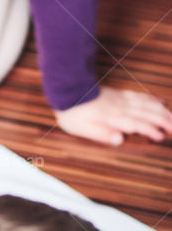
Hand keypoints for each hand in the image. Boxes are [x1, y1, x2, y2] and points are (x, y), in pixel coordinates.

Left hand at [55, 86, 171, 145]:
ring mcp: (121, 100)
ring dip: (162, 111)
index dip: (150, 130)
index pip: (136, 124)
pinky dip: (152, 99)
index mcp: (113, 117)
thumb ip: (102, 134)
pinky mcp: (119, 95)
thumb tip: (119, 140)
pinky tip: (160, 102)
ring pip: (147, 104)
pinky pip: (140, 96)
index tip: (160, 136)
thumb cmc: (73, 113)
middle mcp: (121, 107)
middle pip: (147, 113)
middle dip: (164, 120)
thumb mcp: (82, 128)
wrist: (68, 91)